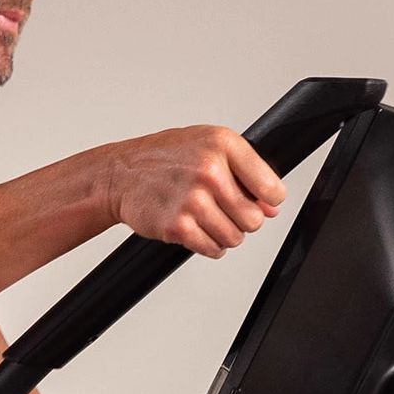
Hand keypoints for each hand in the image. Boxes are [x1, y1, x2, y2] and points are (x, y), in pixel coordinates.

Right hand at [105, 126, 286, 254]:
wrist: (121, 173)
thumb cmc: (166, 158)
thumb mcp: (209, 148)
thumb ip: (246, 174)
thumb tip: (272, 208)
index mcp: (223, 144)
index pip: (271, 187)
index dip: (269, 200)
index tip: (261, 201)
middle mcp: (209, 170)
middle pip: (254, 219)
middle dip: (243, 220)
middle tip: (224, 210)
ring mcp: (193, 199)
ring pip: (235, 238)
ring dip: (224, 234)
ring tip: (206, 217)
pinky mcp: (178, 225)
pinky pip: (213, 249)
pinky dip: (208, 245)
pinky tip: (196, 228)